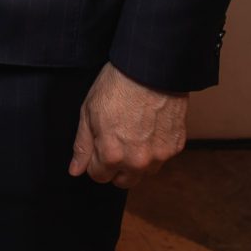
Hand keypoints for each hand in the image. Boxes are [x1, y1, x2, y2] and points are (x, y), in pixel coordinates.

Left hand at [68, 62, 187, 189]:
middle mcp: (137, 162)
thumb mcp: (88, 112)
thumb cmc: (116, 86)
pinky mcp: (175, 147)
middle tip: (114, 143)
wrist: (150, 69)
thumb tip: (75, 170)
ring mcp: (159, 156)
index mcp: (112, 155)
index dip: (95, 162)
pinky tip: (149, 128)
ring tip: (133, 135)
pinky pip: (161, 158)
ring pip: (144, 173)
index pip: (99, 176)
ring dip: (136, 162)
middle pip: (123, 181)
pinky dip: (154, 149)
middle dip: (115, 168)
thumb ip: (82, 145)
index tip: (98, 146)